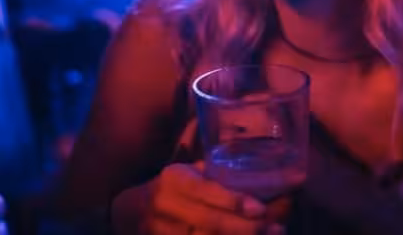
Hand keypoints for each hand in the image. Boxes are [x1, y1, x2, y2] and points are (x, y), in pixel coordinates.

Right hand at [123, 162, 278, 234]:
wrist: (126, 213)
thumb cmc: (168, 188)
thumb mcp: (184, 173)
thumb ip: (214, 174)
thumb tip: (261, 173)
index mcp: (174, 179)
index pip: (205, 191)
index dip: (233, 201)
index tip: (260, 208)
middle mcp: (166, 205)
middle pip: (209, 222)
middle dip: (245, 228)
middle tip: (276, 228)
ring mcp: (162, 231)